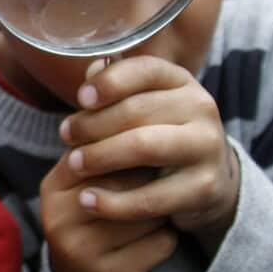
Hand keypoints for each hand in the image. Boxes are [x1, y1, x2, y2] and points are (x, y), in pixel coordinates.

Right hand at [40, 160, 177, 271]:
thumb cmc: (95, 220)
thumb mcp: (87, 183)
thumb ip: (107, 155)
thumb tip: (149, 123)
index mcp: (54, 187)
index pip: (104, 153)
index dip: (137, 151)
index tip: (154, 154)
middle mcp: (58, 218)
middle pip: (128, 183)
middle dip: (151, 183)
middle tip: (158, 187)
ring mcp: (79, 250)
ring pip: (147, 214)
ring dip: (161, 213)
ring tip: (152, 218)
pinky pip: (159, 244)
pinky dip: (166, 240)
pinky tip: (152, 243)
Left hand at [61, 57, 239, 253]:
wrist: (207, 179)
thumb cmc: (157, 133)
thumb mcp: (141, 106)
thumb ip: (114, 89)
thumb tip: (91, 72)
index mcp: (180, 82)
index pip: (145, 70)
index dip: (110, 82)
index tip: (81, 98)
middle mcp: (201, 108)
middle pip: (136, 110)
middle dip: (92, 124)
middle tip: (65, 135)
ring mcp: (207, 148)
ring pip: (143, 147)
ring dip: (100, 155)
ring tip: (73, 164)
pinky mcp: (204, 187)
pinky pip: (151, 196)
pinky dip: (114, 201)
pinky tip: (88, 201)